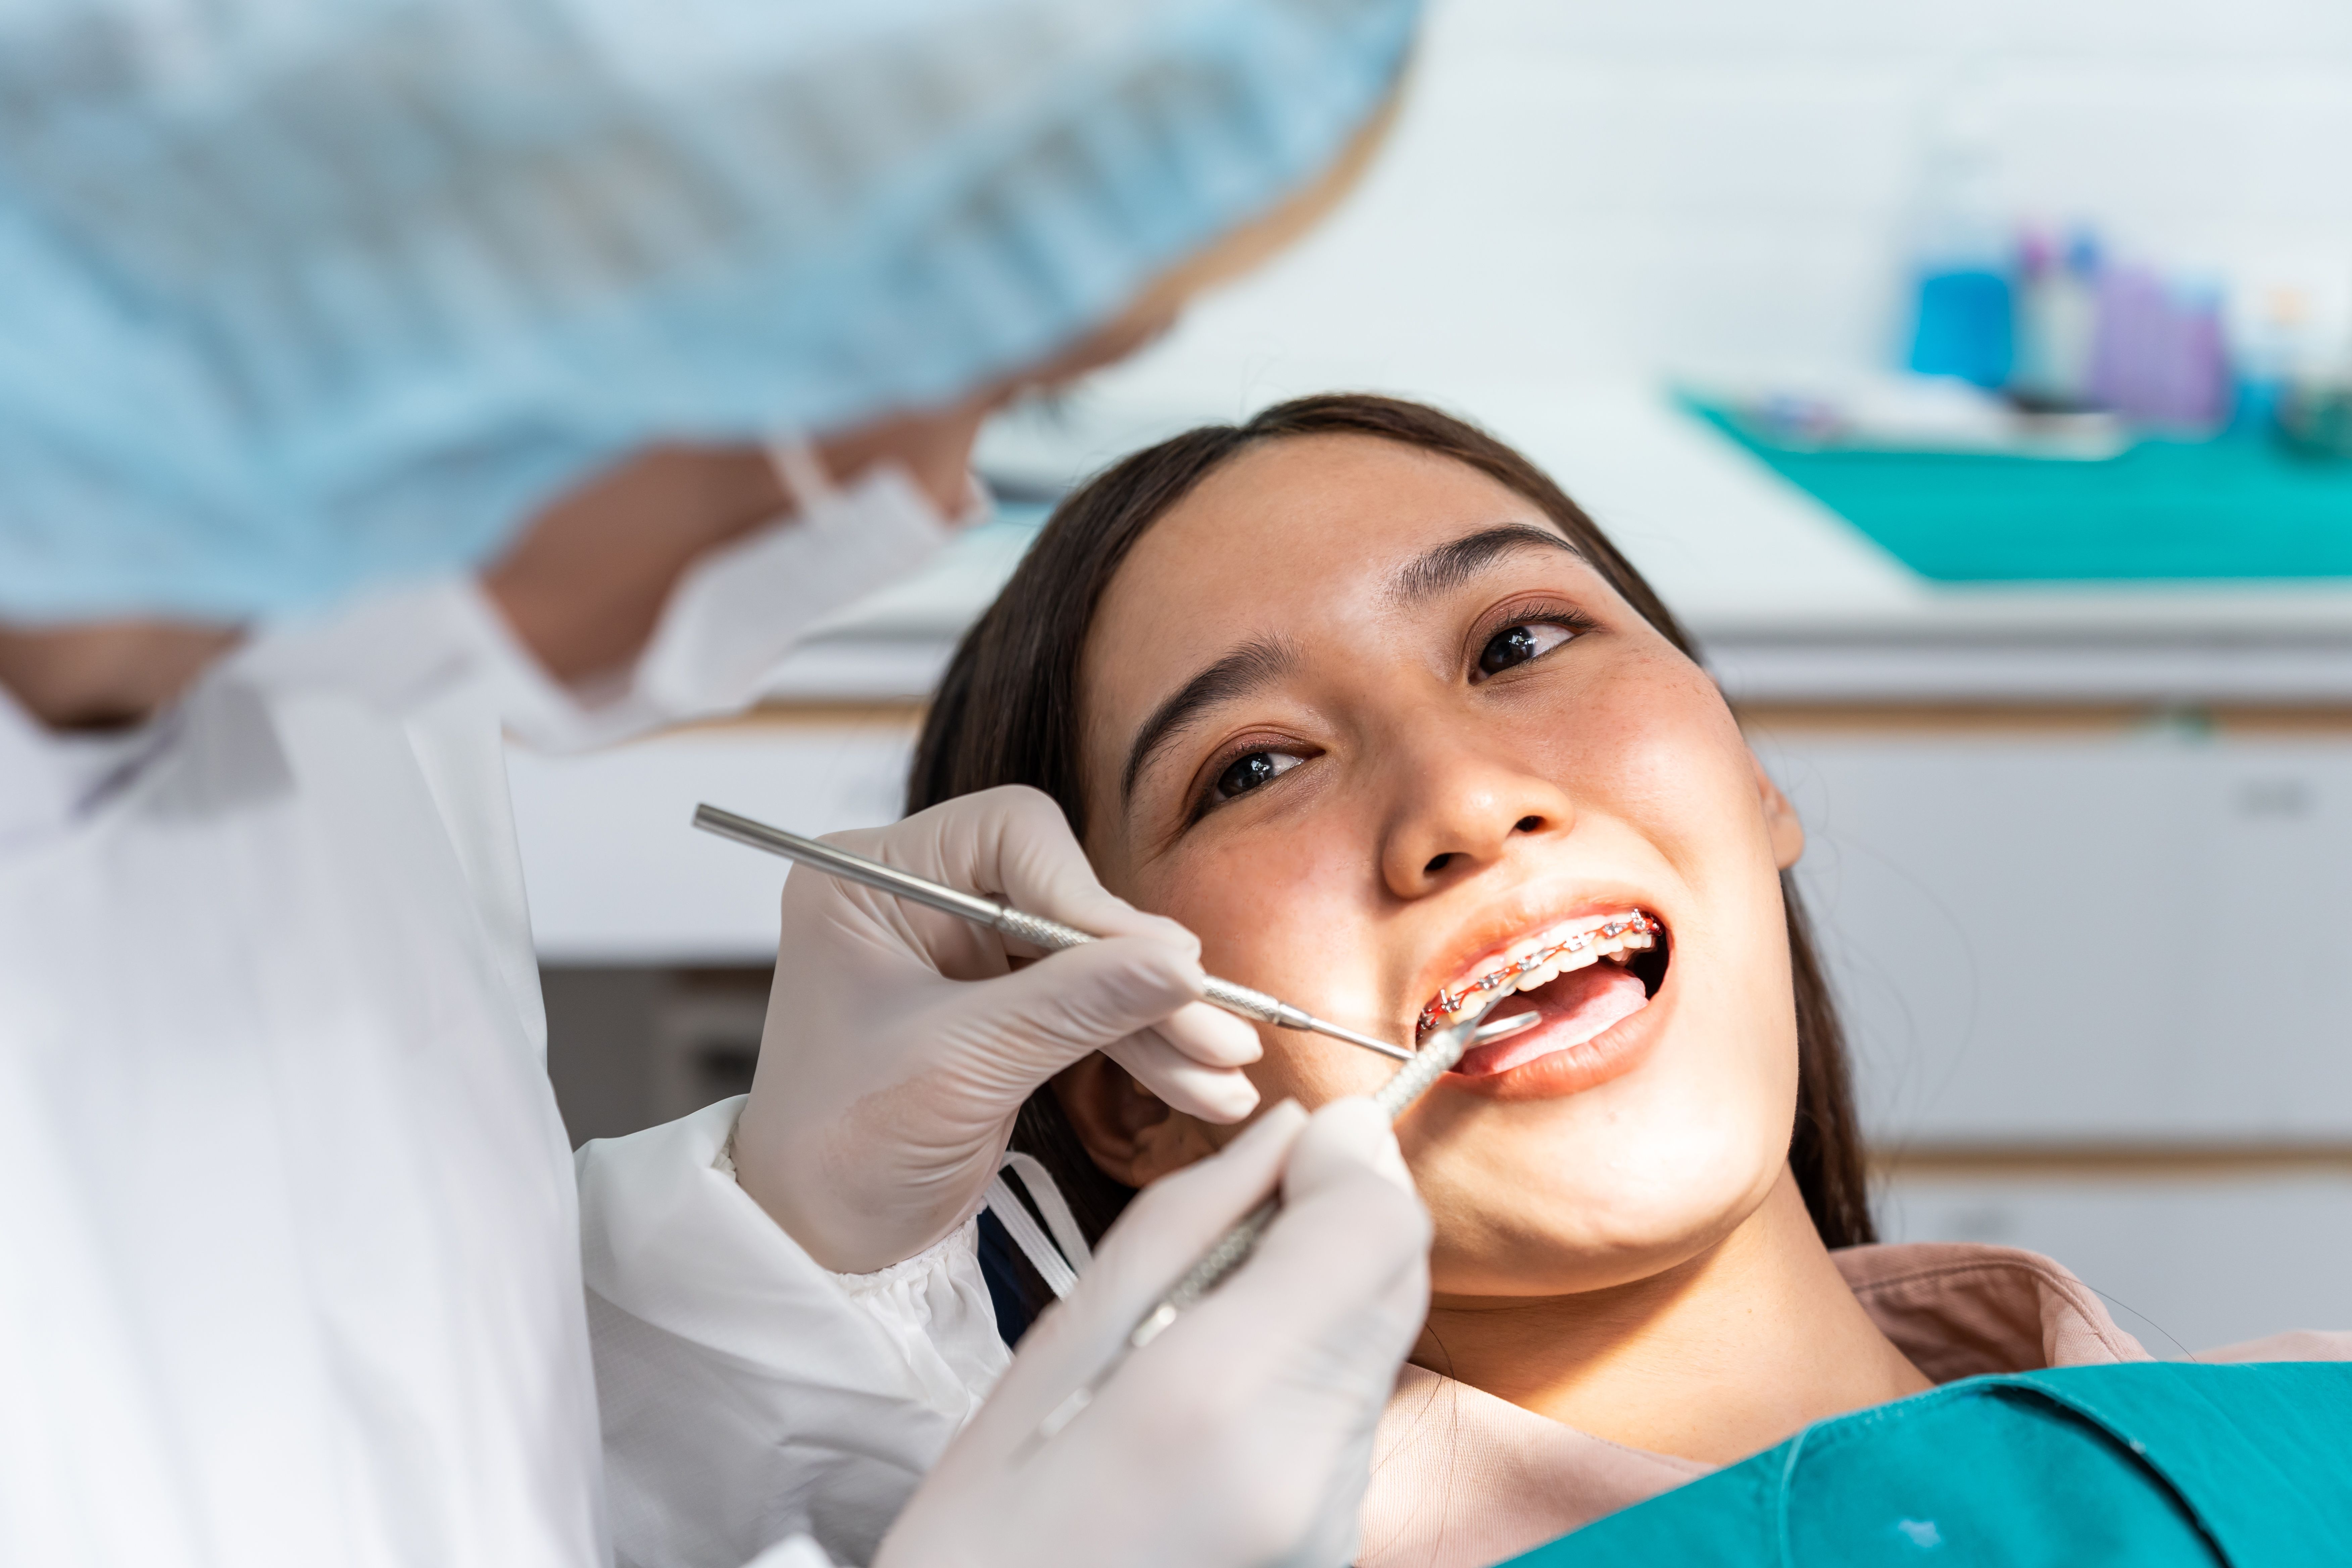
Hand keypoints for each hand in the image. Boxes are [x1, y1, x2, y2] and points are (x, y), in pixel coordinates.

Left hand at [732, 785, 1262, 1272]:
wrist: (817, 1241)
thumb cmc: (840, 1148)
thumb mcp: (958, 1069)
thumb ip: (1072, 1006)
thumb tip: (1182, 963)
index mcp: (870, 879)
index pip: (1009, 835)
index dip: (1087, 894)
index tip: (1158, 962)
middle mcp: (918, 897)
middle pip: (1063, 895)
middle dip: (1141, 970)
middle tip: (1220, 1023)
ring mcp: (962, 952)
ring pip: (1088, 959)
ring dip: (1160, 1017)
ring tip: (1228, 1070)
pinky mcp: (999, 1006)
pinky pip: (1088, 1008)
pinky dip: (1142, 1047)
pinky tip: (1201, 1085)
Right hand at [872, 1098, 1430, 1567]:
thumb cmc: (986, 1522)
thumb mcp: (1058, 1342)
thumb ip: (1190, 1221)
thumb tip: (1297, 1133)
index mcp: (1219, 1395)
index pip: (1374, 1228)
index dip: (1350, 1161)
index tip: (1299, 1145)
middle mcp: (1306, 1464)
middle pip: (1395, 1279)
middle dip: (1341, 1217)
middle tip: (1249, 1215)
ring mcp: (1332, 1519)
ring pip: (1379, 1345)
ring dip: (1320, 1300)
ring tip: (1205, 1328)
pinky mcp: (1337, 1547)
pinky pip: (1353, 1416)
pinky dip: (1307, 1373)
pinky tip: (1221, 1399)